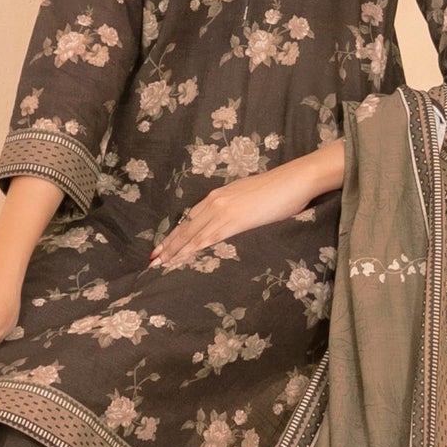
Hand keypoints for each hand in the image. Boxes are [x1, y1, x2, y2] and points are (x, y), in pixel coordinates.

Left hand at [148, 148, 343, 270]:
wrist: (293, 180)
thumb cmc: (278, 189)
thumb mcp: (249, 197)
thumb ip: (236, 208)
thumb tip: (232, 221)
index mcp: (218, 195)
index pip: (190, 218)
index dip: (175, 234)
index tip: (162, 247)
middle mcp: (214, 201)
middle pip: (185, 228)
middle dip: (168, 246)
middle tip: (152, 262)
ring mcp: (222, 211)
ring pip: (192, 235)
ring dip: (175, 252)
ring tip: (161, 265)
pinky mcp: (233, 221)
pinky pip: (207, 239)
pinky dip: (192, 251)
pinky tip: (182, 261)